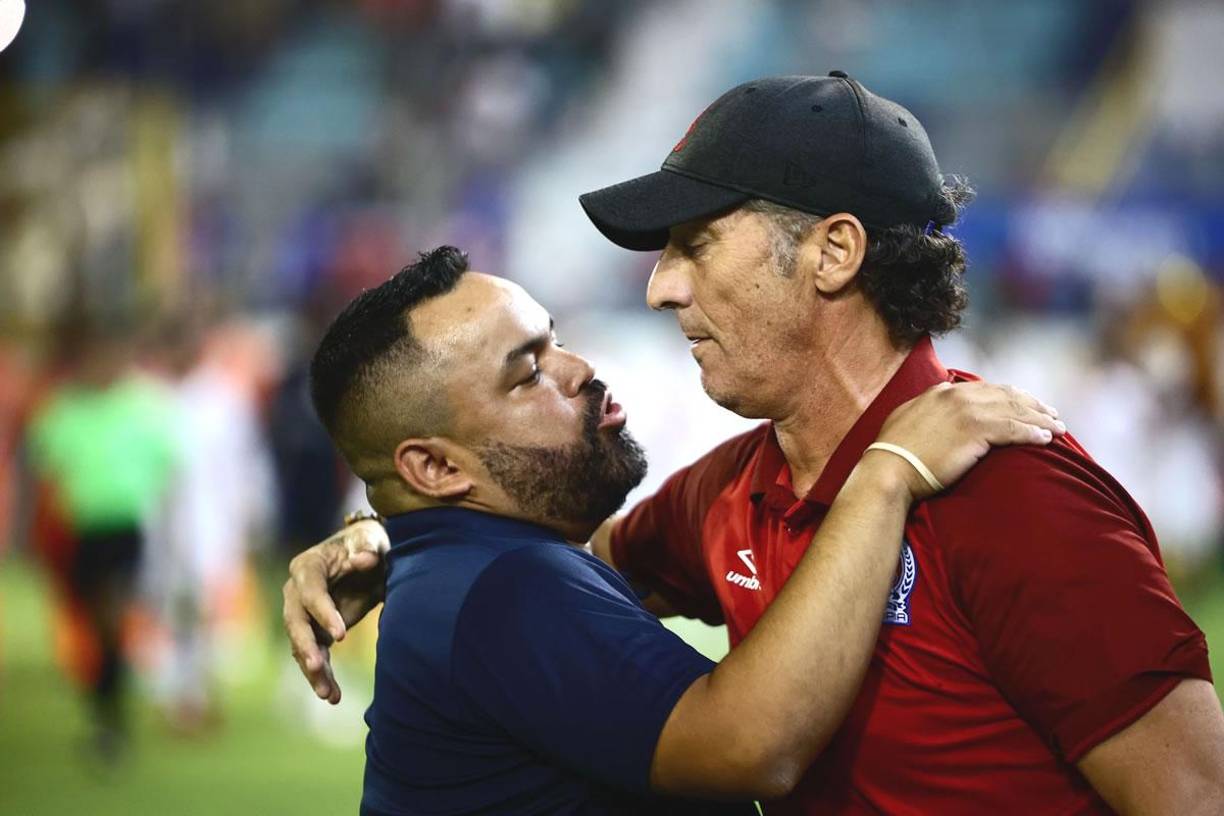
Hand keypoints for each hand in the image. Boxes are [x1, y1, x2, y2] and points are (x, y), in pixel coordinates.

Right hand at [283, 519, 388, 703]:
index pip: (310, 592)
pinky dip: (322, 676)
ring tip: (328, 694)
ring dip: (313, 670)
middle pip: (295, 621)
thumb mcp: (373, 543)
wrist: (370, 555)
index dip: (323, 613)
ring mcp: (302, 614)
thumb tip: (365, 560)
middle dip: (305, 646)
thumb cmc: (369, 545)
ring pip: (301, 645)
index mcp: (308, 566)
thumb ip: (369, 550)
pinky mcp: (313, 632)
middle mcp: (296, 591)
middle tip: (317, 665)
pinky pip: (314, 656)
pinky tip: (333, 696)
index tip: (342, 636)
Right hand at [869, 381, 1063, 500]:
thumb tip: (939, 394)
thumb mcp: (907, 418)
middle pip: (1007, 396)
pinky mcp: (976, 431)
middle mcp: (957, 396)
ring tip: (1059, 429)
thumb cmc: (893, 453)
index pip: (986, 388)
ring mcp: (967, 412)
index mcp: (941, 392)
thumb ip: (927, 404)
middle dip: (1033, 405)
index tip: (1027, 403)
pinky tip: (1047, 439)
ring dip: (1041, 419)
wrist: (890, 468)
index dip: (1011, 395)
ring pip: (1015, 411)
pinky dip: (1033, 433)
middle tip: (1052, 415)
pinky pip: (1014, 430)